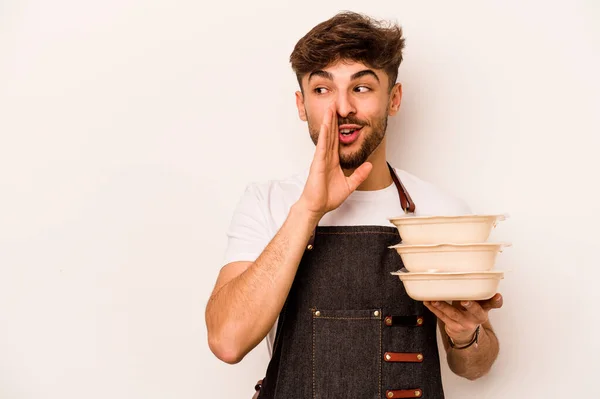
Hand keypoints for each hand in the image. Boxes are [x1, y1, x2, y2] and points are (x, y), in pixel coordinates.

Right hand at [298, 102, 372, 219]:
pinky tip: (327, 125)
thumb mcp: (349, 185)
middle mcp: (326, 157)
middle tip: (334, 105)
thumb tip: (369, 166)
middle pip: (331, 135)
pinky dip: (325, 135)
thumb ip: (359, 175)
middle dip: (333, 119)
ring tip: (330, 108)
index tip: (342, 116)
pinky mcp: (317, 163)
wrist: (316, 207)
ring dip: (328, 122)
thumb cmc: (327, 198)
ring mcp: (321, 159)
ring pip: (326, 137)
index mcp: (333, 161)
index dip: (339, 128)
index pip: (337, 141)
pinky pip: (322, 146)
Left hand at [424, 293, 502, 343]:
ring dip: (443, 306)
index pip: (493, 304)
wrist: (465, 333)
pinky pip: (442, 317)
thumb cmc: (470, 312)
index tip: (497, 295)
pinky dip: (433, 309)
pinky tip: (427, 302)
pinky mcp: (453, 327)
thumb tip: (470, 271)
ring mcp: (465, 323)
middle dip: (470, 306)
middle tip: (465, 301)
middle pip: (476, 312)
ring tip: (435, 300)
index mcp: (484, 309)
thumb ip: (477, 292)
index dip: (496, 300)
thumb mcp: (477, 303)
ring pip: (454, 314)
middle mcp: (477, 317)